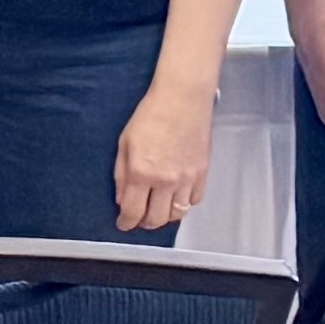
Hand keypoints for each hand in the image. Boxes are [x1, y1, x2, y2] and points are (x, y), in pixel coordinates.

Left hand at [116, 81, 214, 230]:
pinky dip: (184, 204)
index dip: (126, 223)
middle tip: (139, 219)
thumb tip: (122, 199)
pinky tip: (175, 197)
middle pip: (157, 219)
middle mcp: (166, 180)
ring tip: (157, 209)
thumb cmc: (151, 115)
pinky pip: (194, 201)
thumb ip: (122, 175)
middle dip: (145, 223)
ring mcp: (187, 179)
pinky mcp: (203, 174)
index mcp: (142, 173)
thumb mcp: (124, 144)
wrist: (182, 99)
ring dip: (165, 216)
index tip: (123, 224)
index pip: (133, 212)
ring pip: (177, 214)